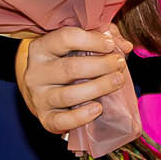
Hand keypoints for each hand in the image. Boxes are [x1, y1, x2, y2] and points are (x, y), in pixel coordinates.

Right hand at [16, 26, 133, 137]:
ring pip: (69, 95)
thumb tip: (125, 46)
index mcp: (40, 48)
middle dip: (101, 66)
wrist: (42, 90)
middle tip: (120, 64)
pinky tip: (98, 108)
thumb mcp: (78, 44)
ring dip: (98, 88)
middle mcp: (35, 72)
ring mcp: (38, 97)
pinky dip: (81, 116)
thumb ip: (102, 38)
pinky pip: (62, 121)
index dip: (92, 40)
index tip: (111, 45)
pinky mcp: (45, 118)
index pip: (66, 38)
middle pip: (70, 68)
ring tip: (117, 81)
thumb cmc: (65, 62)